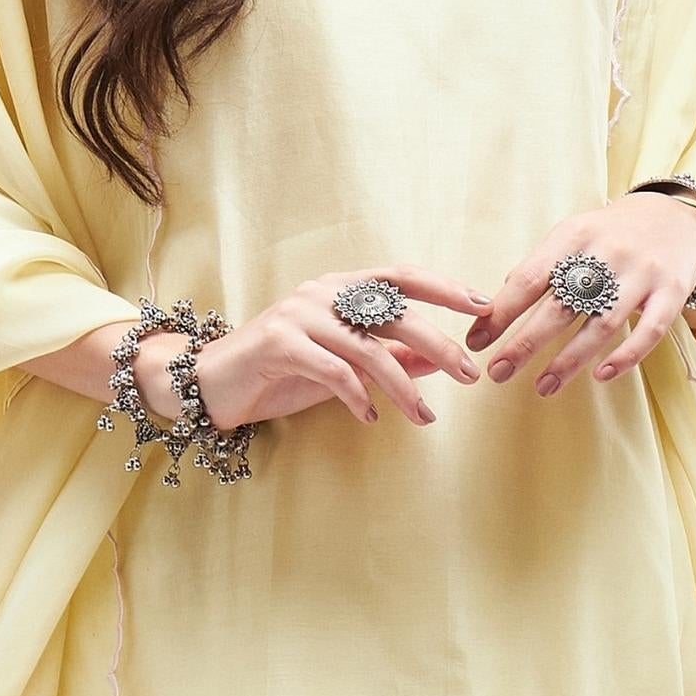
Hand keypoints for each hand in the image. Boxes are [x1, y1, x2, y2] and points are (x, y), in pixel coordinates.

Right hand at [189, 267, 489, 429]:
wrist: (213, 383)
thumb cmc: (283, 372)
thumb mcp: (344, 364)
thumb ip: (389, 357)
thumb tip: (441, 360)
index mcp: (340, 287)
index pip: (400, 277)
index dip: (443, 288)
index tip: (482, 307)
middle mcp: (322, 292)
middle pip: (394, 313)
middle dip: (438, 344)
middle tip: (469, 374)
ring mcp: (298, 314)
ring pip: (368, 348)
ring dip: (403, 386)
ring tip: (424, 417)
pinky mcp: (278, 343)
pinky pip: (332, 370)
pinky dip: (357, 396)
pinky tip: (370, 418)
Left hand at [468, 196, 695, 393]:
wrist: (675, 214)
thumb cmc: (610, 233)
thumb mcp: (573, 234)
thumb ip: (540, 266)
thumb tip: (496, 305)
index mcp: (574, 235)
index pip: (529, 278)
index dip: (501, 312)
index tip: (476, 342)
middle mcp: (608, 253)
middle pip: (560, 306)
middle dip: (524, 344)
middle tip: (498, 373)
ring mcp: (642, 273)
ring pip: (601, 324)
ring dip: (568, 361)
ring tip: (542, 387)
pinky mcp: (672, 292)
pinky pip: (649, 331)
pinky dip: (625, 357)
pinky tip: (600, 376)